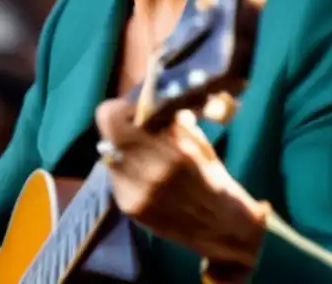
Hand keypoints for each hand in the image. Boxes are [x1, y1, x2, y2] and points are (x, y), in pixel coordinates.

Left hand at [95, 99, 268, 269]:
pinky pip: (116, 178)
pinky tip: (143, 174)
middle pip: (109, 138)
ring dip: (121, 150)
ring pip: (108, 157)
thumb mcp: (198, 143)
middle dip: (121, 129)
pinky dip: (125, 171)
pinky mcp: (130, 209)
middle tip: (135, 127)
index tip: (134, 111)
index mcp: (172, 154)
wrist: (223, 229)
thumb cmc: (214, 179)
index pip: (114, 120)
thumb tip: (150, 103)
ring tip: (141, 153)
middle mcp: (149, 176)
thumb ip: (171, 124)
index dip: (121, 109)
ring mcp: (136, 195)